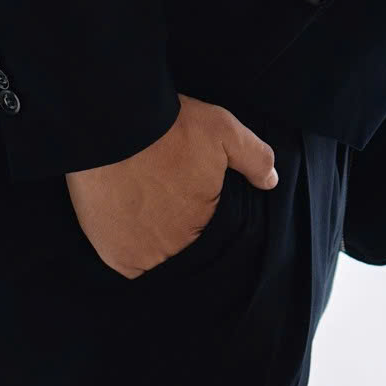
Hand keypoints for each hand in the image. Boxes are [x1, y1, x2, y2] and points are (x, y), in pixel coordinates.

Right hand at [66, 94, 276, 278]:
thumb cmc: (170, 128)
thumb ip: (255, 158)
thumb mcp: (225, 131)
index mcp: (205, 225)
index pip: (212, 233)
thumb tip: (271, 182)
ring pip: (156, 255)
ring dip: (154, 236)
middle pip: (182, 245)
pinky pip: (128, 259)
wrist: (114, 126)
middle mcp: (175, 249)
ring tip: (147, 202)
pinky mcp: (114, 254)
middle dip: (179, 225)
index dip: (203, 212)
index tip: (189, 191)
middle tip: (166, 193)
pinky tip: (130, 215)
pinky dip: (129, 242)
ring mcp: (142, 256)